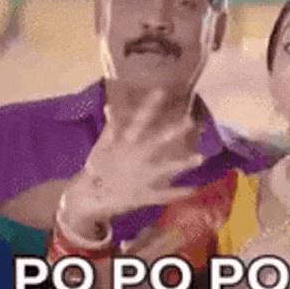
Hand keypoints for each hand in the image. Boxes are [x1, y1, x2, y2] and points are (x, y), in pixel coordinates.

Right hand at [59, 89, 202, 238]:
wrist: (89, 197)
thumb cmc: (96, 169)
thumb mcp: (100, 147)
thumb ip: (109, 128)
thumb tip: (110, 106)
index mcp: (124, 145)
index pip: (138, 121)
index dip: (148, 106)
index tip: (161, 91)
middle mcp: (135, 158)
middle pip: (156, 142)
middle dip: (173, 131)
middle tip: (190, 120)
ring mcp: (141, 177)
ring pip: (165, 168)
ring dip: (182, 163)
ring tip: (201, 158)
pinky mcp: (143, 195)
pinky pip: (163, 195)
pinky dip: (178, 193)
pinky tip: (194, 190)